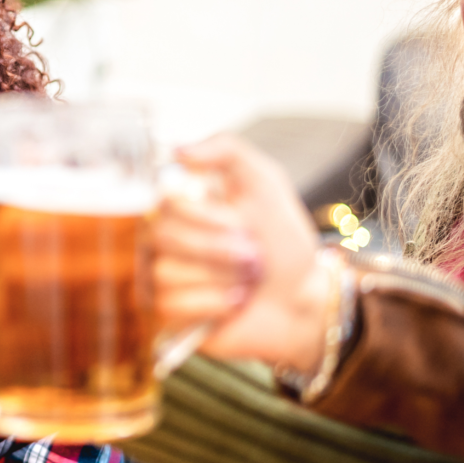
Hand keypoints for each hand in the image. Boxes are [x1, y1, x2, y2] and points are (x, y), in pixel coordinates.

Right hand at [155, 134, 329, 372]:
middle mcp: (163, 237)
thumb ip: (227, 150)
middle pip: (164, 237)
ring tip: (245, 281)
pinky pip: (172, 305)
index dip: (208, 215)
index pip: (165, 201)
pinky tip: (234, 302)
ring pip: (166, 272)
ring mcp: (161, 274)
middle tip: (252, 255)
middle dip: (219, 249)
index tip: (242, 222)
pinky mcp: (167, 312)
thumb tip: (177, 150)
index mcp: (180, 204)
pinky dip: (214, 303)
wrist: (302, 297)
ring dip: (220, 277)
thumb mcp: (265, 182)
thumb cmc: (282, 241)